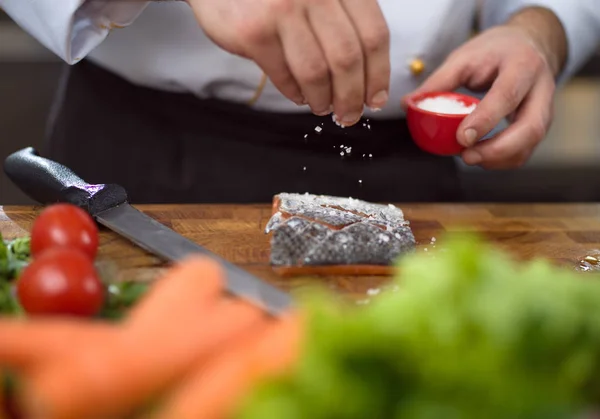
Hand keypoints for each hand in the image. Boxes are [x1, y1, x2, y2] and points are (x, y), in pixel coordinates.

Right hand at [187, 0, 390, 125]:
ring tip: (322, 106)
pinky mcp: (254, 31)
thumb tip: (366, 78)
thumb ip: (342, 21)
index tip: (375, 98)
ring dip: (322, 99)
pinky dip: (295, 93)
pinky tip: (298, 94)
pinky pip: (284, 76)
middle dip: (351, 96)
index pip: (373, 36)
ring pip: (317, 73)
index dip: (378, 74)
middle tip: (349, 114)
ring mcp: (283, 10)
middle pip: (348, 59)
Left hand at [403, 7, 566, 168]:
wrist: (528, 44)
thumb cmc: (494, 51)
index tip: (461, 138)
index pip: (507, 95)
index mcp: (522, 65)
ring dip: (499, 158)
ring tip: (469, 157)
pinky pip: (526, 149)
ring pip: (531, 143)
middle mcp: (541, 88)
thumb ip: (438, 82)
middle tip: (467, 157)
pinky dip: (503, 159)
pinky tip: (481, 157)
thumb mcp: (464, 58)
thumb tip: (407, 103)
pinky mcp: (540, 124)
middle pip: (531, 127)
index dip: (485, 120)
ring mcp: (545, 108)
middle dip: (498, 150)